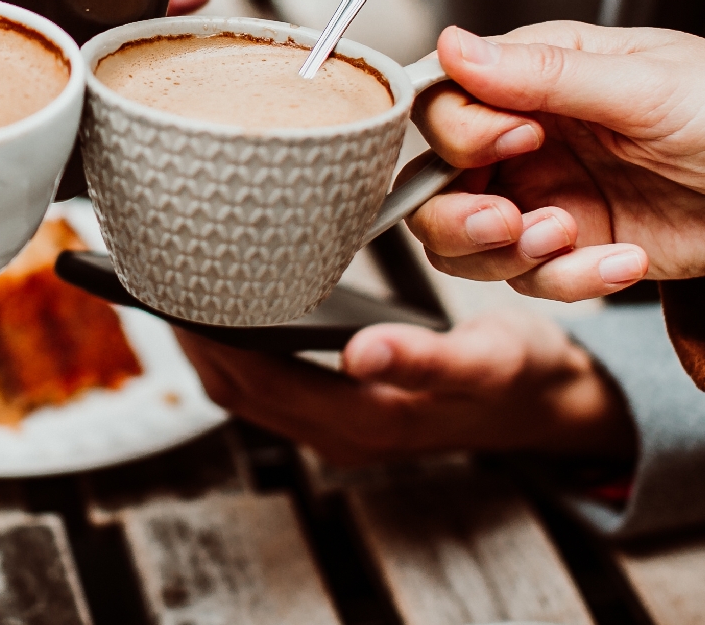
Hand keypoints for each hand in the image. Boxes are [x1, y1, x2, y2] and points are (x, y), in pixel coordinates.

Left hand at [177, 311, 634, 464]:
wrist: (548, 404)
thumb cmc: (518, 372)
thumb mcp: (486, 359)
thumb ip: (427, 360)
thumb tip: (364, 351)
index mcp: (365, 423)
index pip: (254, 380)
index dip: (206, 336)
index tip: (171, 287)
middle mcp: (340, 434)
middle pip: (235, 387)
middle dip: (190, 334)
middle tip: (155, 269)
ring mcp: (336, 427)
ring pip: (244, 389)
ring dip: (206, 343)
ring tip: (173, 282)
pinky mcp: (339, 410)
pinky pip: (266, 384)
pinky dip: (235, 347)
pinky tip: (223, 304)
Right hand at [408, 22, 704, 301]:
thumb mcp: (647, 86)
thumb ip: (543, 75)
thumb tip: (452, 45)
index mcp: (536, 75)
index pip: (442, 104)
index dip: (459, 133)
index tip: (516, 142)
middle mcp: (528, 137)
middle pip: (434, 184)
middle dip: (459, 214)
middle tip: (514, 221)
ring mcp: (549, 195)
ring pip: (469, 242)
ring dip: (507, 255)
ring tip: (572, 242)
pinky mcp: (579, 248)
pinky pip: (536, 279)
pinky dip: (573, 281)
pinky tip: (627, 262)